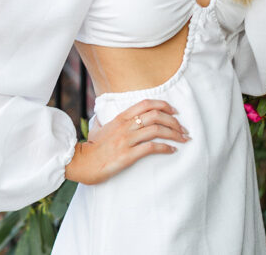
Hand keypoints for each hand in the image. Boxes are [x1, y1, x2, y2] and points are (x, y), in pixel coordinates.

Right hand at [64, 99, 187, 184]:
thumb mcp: (100, 128)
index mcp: (121, 117)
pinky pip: (151, 148)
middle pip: (156, 115)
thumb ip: (109, 121)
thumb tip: (111, 118)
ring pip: (157, 130)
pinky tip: (172, 150)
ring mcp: (126, 140)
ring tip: (183, 139)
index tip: (175, 111)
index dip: (163, 105)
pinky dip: (165, 148)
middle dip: (174, 121)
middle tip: (183, 129)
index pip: (146, 104)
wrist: (81, 162)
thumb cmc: (92, 148)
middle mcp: (125, 126)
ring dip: (174, 134)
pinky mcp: (127, 155)